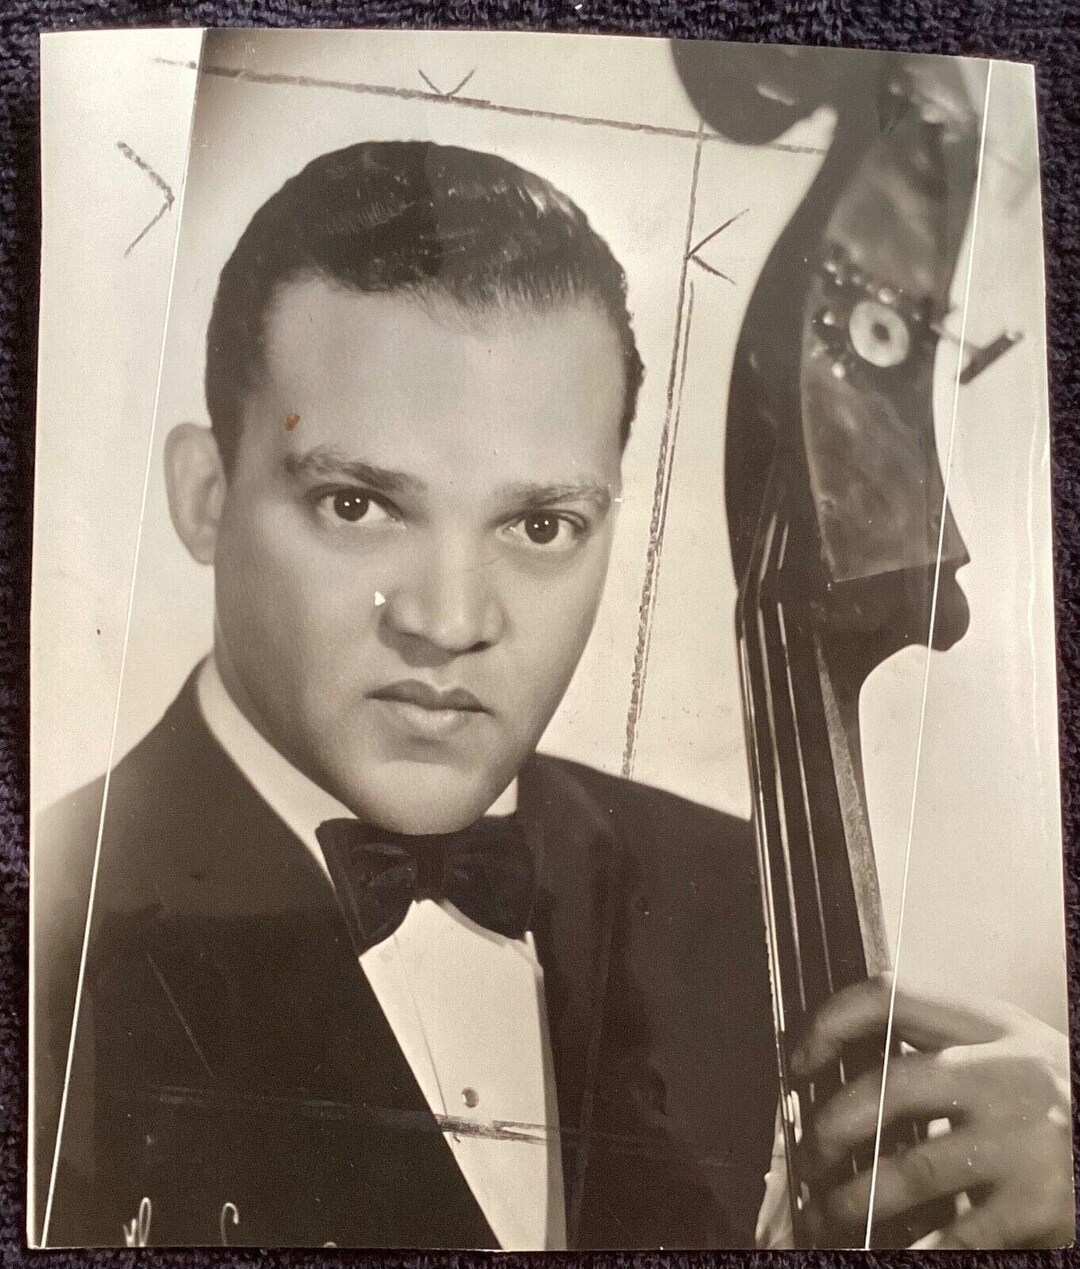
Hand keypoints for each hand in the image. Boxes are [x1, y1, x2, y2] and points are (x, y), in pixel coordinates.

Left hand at [791, 975, 1073, 1247]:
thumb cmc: (1062, 1102)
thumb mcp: (1012, 1052)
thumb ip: (947, 1047)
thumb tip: (847, 1067)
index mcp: (994, 1025)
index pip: (889, 996)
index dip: (828, 1022)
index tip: (798, 1058)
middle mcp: (1009, 1074)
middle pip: (888, 1087)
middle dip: (831, 1126)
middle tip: (810, 1154)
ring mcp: (1026, 1142)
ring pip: (908, 1171)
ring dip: (852, 1199)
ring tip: (828, 1213)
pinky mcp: (1039, 1207)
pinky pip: (952, 1236)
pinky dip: (910, 1248)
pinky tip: (883, 1248)